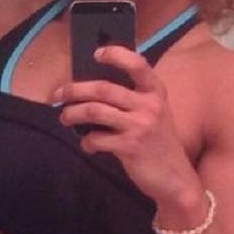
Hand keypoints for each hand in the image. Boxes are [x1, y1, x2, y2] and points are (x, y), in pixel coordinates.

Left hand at [52, 44, 199, 207]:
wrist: (175, 179)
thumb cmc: (158, 145)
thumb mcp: (155, 115)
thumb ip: (133, 100)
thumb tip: (92, 90)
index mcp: (156, 93)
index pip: (137, 64)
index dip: (116, 54)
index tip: (96, 54)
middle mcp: (149, 106)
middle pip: (103, 88)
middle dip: (74, 90)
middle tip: (58, 95)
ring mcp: (140, 126)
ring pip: (94, 110)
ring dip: (72, 114)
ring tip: (65, 118)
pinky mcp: (130, 147)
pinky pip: (97, 138)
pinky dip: (86, 142)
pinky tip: (88, 145)